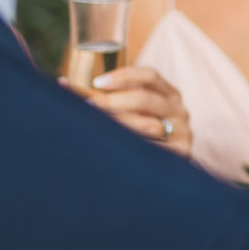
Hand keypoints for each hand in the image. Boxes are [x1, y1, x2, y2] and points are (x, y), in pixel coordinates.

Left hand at [63, 65, 193, 158]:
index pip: (149, 76)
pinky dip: (132, 146)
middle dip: (113, 101)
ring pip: (148, 125)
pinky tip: (114, 147)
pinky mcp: (182, 153)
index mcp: (170, 93)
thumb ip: (117, 99)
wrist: (174, 173)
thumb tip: (65, 86)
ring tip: (96, 126)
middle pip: (145, 99)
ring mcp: (183, 132)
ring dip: (119, 124)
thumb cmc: (147, 134)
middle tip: (88, 105)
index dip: (123, 76)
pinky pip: (153, 148)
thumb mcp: (141, 113)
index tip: (97, 82)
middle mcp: (179, 110)